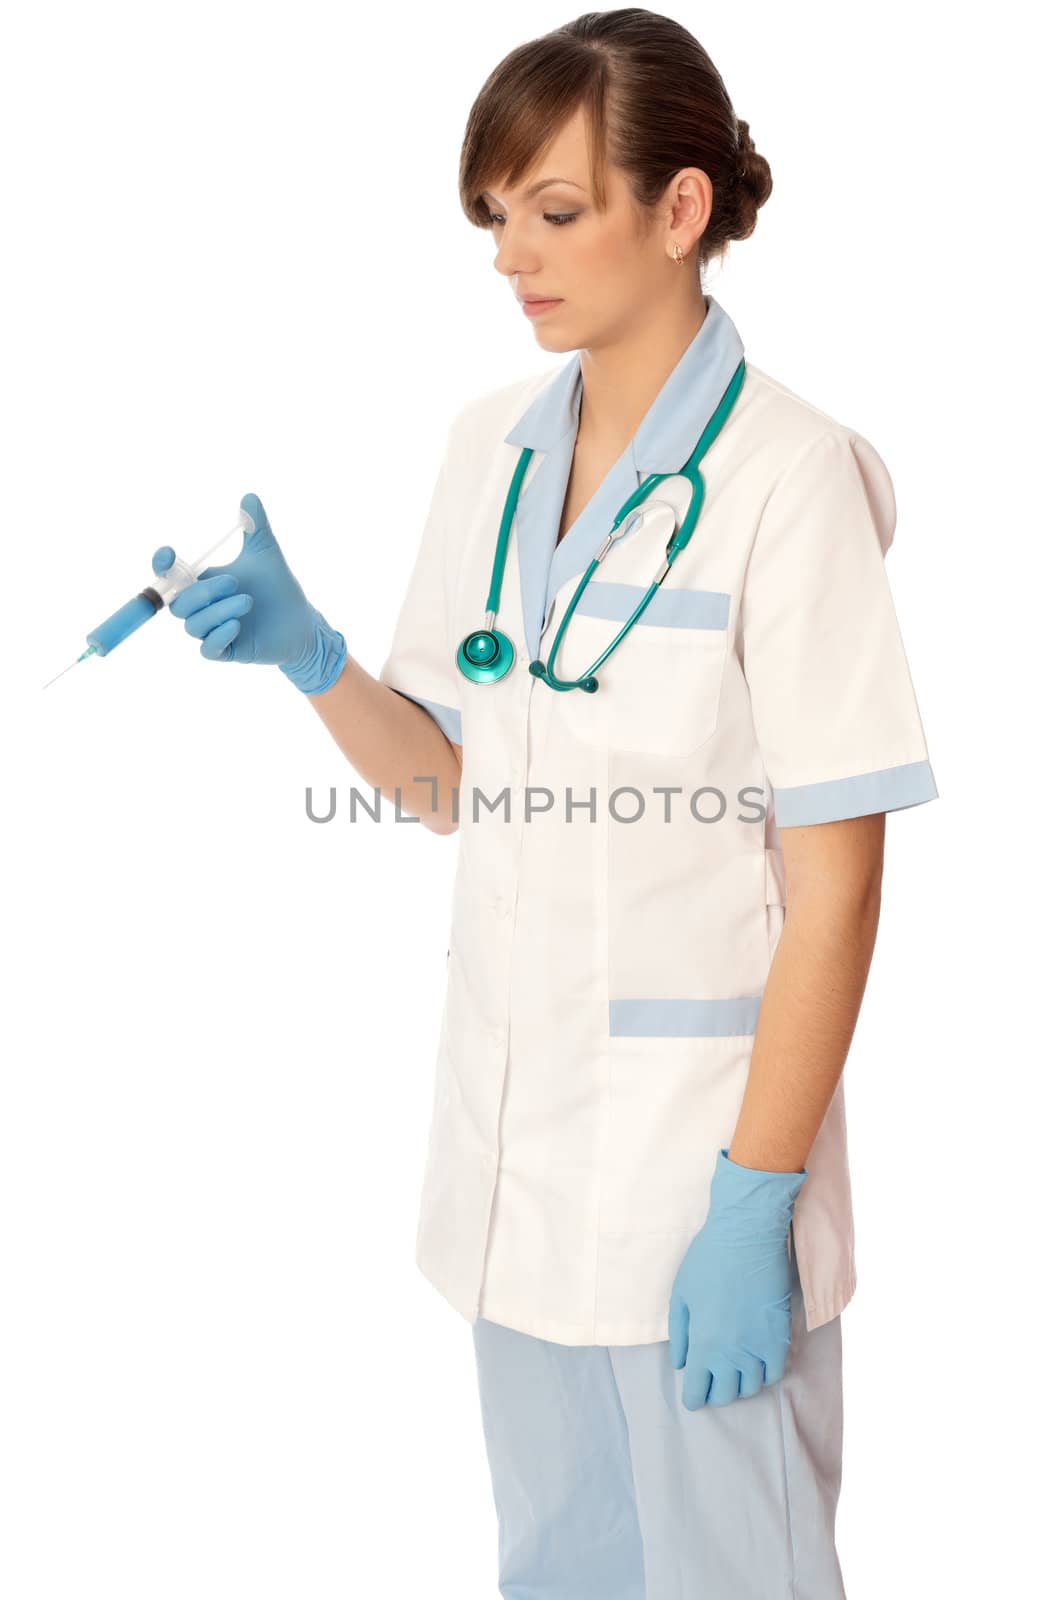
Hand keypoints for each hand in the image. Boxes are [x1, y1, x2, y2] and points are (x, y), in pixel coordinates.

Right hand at [152, 492, 346, 694]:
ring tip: (248, 601)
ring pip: (194, 626)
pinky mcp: (227, 652)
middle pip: (179, 604)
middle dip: (203, 592)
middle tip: (235, 582)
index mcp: (205, 583)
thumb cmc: (279, 589)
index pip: (170, 576)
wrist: (302, 622)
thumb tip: (250, 496)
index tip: (169, 553)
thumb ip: (255, 526)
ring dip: (218, 611)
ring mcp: (213, 631)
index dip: (162, 566)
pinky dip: (219, 635)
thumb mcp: (266, 553)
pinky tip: (238, 624)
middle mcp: (203, 608)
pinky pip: (208, 650)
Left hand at [668, 1147, 806, 1409]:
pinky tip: (756, 1361)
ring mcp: (759, 1348)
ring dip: (741, 1382)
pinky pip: (775, 1372)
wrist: (747, 1236)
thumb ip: (680, 1333)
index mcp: (704, 1346)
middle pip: (726, 1395)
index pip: (698, 1393)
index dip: (694, 1397)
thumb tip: (681, 1363)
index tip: (694, 1394)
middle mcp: (732, 1355)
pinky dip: (764, 1372)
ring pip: (752, 1387)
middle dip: (716, 1391)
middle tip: (713, 1379)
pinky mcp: (780, 1337)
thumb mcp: (681, 1294)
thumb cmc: (708, 1260)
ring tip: (735, 1369)